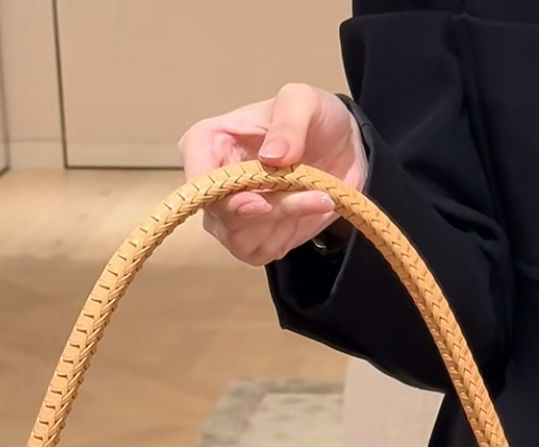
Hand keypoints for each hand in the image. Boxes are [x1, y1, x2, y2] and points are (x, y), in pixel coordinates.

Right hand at [178, 83, 366, 265]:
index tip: (255, 201)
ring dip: (284, 221)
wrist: (342, 147)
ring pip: (240, 238)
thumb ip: (289, 122)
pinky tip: (313, 208)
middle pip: (219, 215)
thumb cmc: (313, 118)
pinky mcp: (254, 238)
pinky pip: (260, 252)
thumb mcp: (304, 101)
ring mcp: (231, 216)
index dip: (217, 195)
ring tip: (321, 197)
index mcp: (209, 142)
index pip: (196, 176)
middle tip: (310, 196)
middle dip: (263, 212)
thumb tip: (272, 158)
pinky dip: (289, 235)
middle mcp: (213, 183)